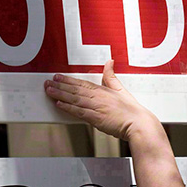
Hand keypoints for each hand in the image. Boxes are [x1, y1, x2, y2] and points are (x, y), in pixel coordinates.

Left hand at [44, 60, 158, 140]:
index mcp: (103, 90)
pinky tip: (59, 104)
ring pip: (75, 99)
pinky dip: (68, 108)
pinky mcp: (96, 118)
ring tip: (49, 91)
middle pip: (75, 90)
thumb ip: (111, 76)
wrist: (138, 124)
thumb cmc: (131, 111)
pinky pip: (79, 112)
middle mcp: (98, 97)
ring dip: (60, 95)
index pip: (82, 83)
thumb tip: (109, 62)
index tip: (58, 77)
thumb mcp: (121, 89)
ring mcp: (97, 107)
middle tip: (47, 82)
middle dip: (60, 86)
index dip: (68, 79)